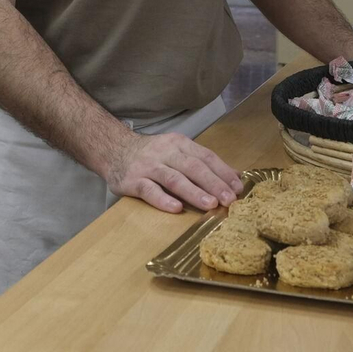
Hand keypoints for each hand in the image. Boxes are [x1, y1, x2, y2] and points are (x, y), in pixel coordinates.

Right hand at [101, 132, 244, 213]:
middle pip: (193, 167)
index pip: (206, 157)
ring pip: (174, 178)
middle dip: (214, 183)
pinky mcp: (132, 180)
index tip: (238, 188)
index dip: (223, 172)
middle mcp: (165, 152)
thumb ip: (204, 162)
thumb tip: (236, 175)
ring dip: (194, 192)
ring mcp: (148, 166)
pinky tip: (176, 209)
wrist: (113, 149)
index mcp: (180, 144)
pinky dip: (163, 199)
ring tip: (211, 204)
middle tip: (230, 199)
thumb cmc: (152, 155)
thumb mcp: (178, 151)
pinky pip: (149, 190)